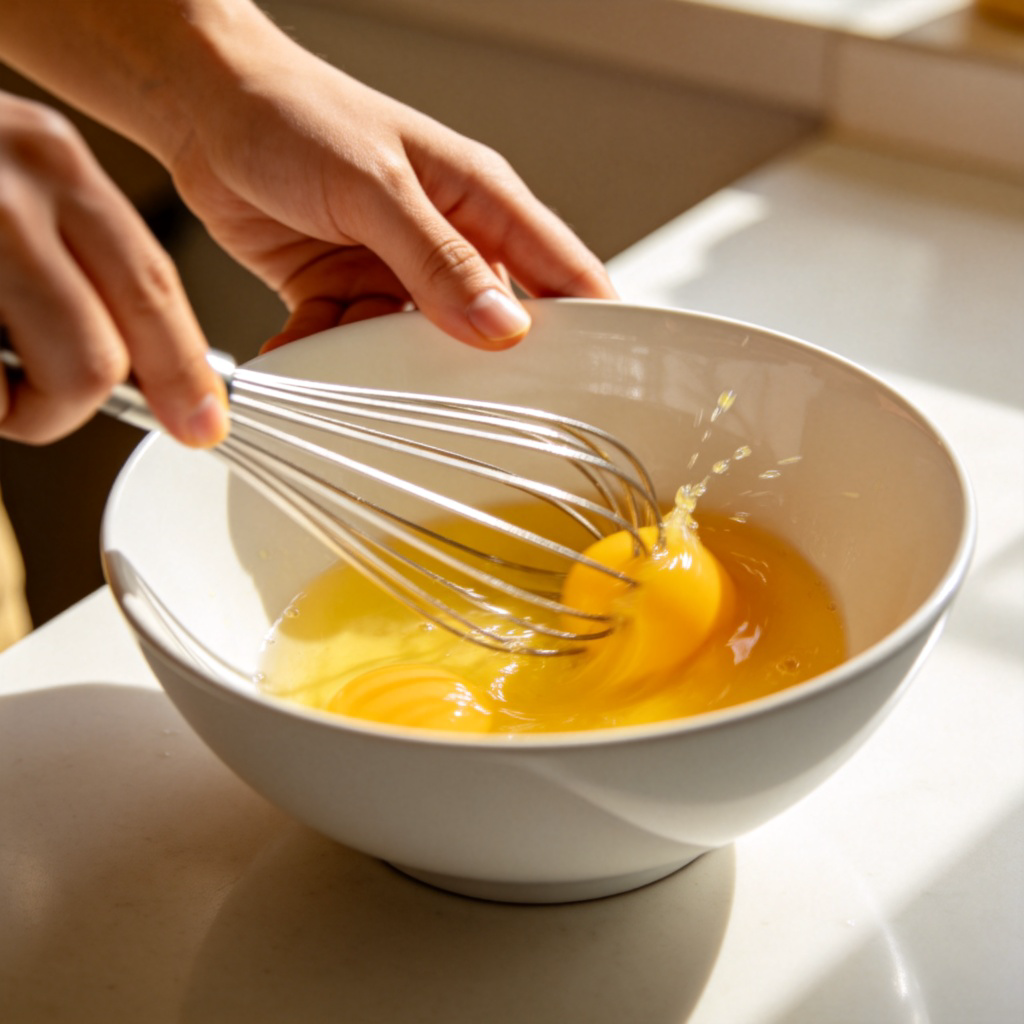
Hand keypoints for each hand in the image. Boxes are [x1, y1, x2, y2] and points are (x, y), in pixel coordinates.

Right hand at [0, 90, 227, 445]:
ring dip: (13, 410)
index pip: (152, 288)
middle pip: (100, 358)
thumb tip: (136, 359)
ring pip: (42, 378)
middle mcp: (8, 188)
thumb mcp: (12, 185)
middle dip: (74, 409)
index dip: (182, 372)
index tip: (201, 423)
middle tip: (33, 406)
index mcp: (53, 162)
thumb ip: (72, 255)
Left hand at [167, 42, 615, 352]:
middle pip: (490, 326)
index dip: (591, 328)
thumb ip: (438, 257)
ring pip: (414, 348)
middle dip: (473, 367)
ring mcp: (398, 272)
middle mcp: (448, 240)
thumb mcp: (376, 184)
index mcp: (481, 200)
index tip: (597, 386)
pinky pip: (354, 344)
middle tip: (455, 401)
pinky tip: (301, 344)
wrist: (202, 109)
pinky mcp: (348, 293)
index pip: (562, 271)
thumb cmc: (295, 113)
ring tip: (345, 347)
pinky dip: (328, 354)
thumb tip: (501, 326)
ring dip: (380, 362)